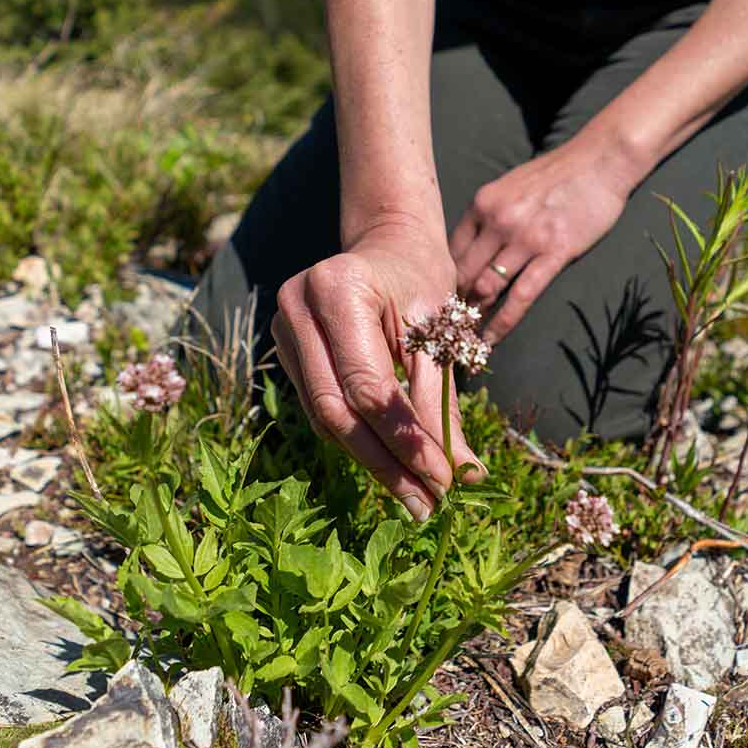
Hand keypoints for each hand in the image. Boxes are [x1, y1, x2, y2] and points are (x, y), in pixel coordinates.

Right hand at [271, 221, 482, 522]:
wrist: (389, 242)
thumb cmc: (420, 278)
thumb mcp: (440, 332)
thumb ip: (442, 404)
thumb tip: (464, 475)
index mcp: (337, 288)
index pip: (368, 385)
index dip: (404, 441)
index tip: (442, 482)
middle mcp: (297, 306)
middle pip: (337, 409)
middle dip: (385, 464)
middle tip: (426, 505)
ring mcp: (282, 329)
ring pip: (325, 417)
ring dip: (371, 461)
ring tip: (415, 495)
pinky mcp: (285, 349)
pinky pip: (320, 408)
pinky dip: (357, 439)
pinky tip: (391, 465)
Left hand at [451, 141, 629, 343]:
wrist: (600, 160)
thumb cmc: (558, 174)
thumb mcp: (511, 186)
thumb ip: (489, 215)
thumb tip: (473, 249)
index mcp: (483, 203)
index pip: (450, 251)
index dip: (443, 280)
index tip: (443, 300)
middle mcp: (498, 220)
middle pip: (463, 272)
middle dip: (454, 303)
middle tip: (449, 328)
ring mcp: (525, 238)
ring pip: (486, 288)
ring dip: (474, 317)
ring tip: (465, 340)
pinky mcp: (554, 253)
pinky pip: (521, 296)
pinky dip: (502, 323)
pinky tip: (491, 341)